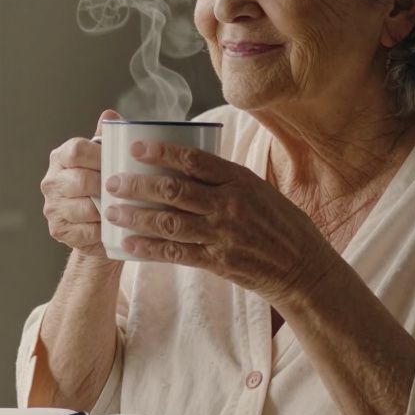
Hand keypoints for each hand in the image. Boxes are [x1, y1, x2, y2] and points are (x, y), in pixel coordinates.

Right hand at [40, 109, 121, 260]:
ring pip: (84, 208)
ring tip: (125, 209)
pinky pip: (86, 231)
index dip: (99, 156)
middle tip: (127, 190)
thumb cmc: (103, 186)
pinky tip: (115, 226)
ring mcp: (52, 207)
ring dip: (107, 210)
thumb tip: (110, 115)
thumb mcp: (105, 160)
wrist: (96, 225)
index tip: (118, 162)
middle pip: (80, 181)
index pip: (76, 150)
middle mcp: (52, 181)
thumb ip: (106, 139)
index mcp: (61, 157)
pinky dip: (103, 230)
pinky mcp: (58, 229)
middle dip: (106, 186)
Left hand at [103, 139, 335, 307]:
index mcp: (240, 181)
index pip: (194, 160)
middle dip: (137, 185)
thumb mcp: (259, 190)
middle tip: (112, 182)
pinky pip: (176, 253)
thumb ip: (226, 179)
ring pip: (169, 222)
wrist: (303, 267)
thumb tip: (187, 162)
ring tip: (111, 211)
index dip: (162, 152)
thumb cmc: (281, 224)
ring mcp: (222, 235)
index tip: (136, 147)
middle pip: (174, 190)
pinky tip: (129, 243)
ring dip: (135, 216)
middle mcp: (229, 205)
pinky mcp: (218, 262)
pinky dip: (149, 248)